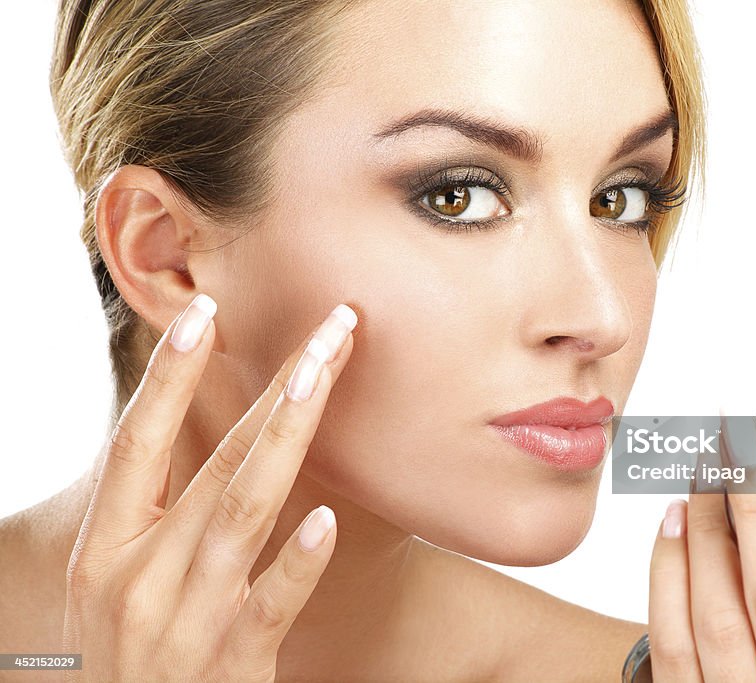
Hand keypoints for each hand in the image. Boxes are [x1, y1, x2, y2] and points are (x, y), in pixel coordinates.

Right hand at [62, 295, 356, 681]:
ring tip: (323, 377)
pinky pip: (268, 605)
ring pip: (242, 512)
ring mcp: (184, 623)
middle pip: (215, 462)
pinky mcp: (230, 669)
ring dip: (287, 438)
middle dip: (277, 389)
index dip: (167, 375)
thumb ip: (151, 521)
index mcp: (105, 550)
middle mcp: (138, 578)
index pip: (137, 443)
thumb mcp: (113, 588)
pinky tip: (326, 520)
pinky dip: (296, 561)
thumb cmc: (125, 659)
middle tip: (330, 329)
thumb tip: (198, 440)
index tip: (206, 311)